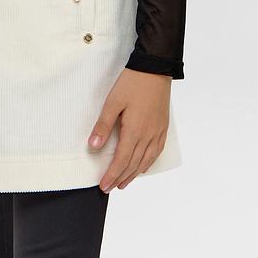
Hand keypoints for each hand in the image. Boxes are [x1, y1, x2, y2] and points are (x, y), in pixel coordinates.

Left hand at [87, 67, 170, 191]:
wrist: (155, 69)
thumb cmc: (132, 83)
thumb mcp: (113, 102)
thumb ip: (103, 125)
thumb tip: (94, 147)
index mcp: (135, 131)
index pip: (122, 161)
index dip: (112, 175)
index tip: (103, 185)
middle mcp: (148, 135)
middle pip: (133, 164)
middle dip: (120, 178)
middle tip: (110, 187)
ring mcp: (158, 132)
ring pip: (146, 160)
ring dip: (134, 174)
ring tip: (123, 182)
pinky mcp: (163, 127)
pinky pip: (156, 151)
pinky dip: (148, 163)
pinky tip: (142, 166)